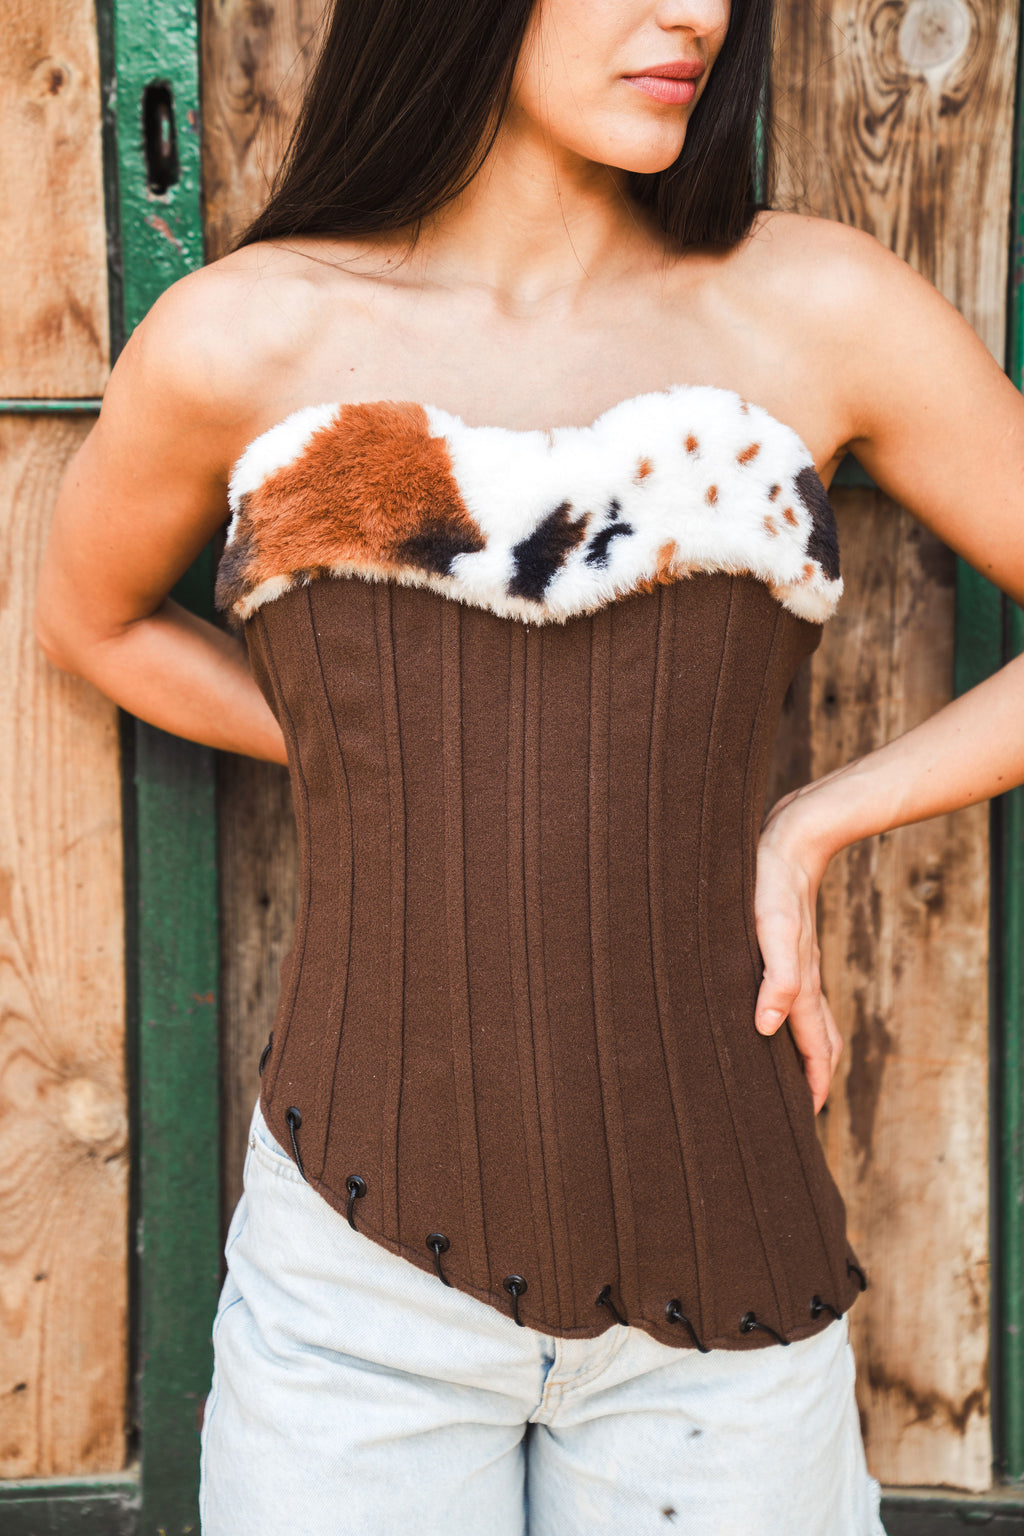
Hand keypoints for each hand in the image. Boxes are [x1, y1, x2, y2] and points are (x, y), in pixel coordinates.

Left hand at [753, 796, 842, 1113]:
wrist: (794, 835)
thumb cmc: (775, 879)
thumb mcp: (771, 928)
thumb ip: (776, 976)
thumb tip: (766, 1027)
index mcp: (802, 982)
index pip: (814, 1047)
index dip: (811, 1084)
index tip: (807, 1118)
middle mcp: (804, 977)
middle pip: (819, 1039)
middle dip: (814, 1076)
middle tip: (801, 1107)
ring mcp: (799, 960)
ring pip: (809, 1017)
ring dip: (805, 1049)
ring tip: (788, 1071)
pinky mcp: (787, 942)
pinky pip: (794, 991)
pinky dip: (789, 1015)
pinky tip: (770, 1009)